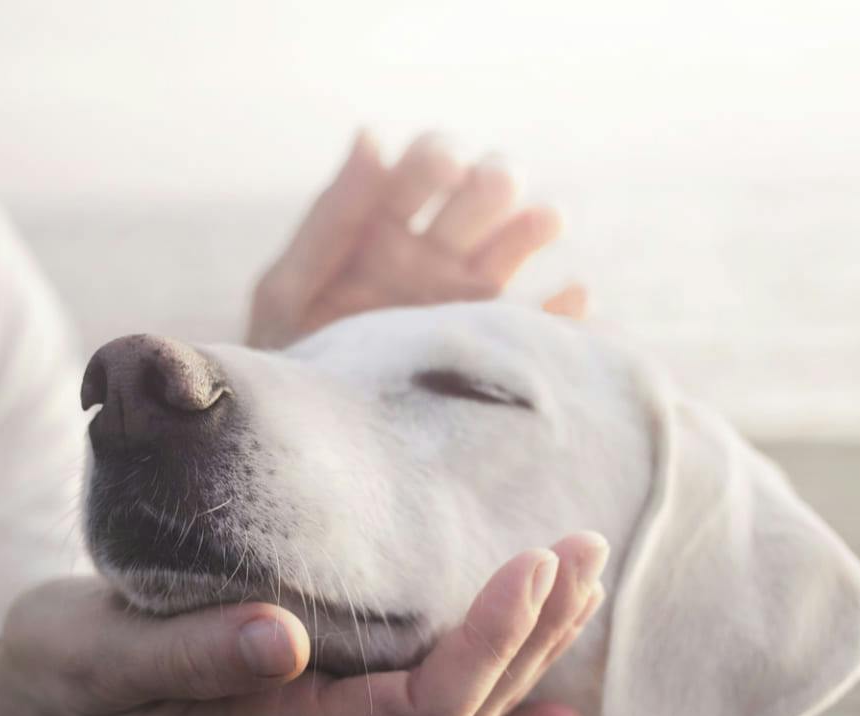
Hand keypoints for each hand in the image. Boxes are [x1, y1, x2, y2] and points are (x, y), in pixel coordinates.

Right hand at [0, 533, 607, 715]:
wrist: (47, 692)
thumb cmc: (71, 666)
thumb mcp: (106, 654)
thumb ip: (190, 655)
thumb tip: (282, 639)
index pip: (419, 711)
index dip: (487, 647)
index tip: (530, 564)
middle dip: (532, 639)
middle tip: (580, 551)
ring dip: (527, 656)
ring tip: (580, 582)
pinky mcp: (322, 705)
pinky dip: (499, 702)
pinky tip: (552, 693)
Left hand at [248, 131, 588, 350]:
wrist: (309, 437)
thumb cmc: (288, 358)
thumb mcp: (291, 289)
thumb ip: (332, 217)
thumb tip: (372, 134)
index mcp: (384, 225)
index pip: (428, 163)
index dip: (440, 155)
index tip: (442, 168)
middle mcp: (433, 252)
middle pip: (485, 190)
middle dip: (493, 179)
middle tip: (484, 191)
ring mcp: (468, 297)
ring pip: (522, 239)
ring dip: (535, 223)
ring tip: (540, 224)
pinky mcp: (494, 346)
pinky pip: (547, 322)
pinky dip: (567, 309)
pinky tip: (571, 297)